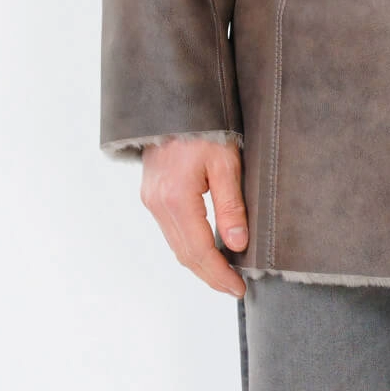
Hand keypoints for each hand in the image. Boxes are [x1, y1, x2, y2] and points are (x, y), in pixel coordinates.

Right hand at [141, 137, 249, 299]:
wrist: (174, 102)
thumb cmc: (204, 126)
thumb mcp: (226, 162)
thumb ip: (231, 206)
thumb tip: (237, 244)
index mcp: (175, 198)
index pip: (199, 251)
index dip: (219, 274)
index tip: (238, 288)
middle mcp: (158, 203)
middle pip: (184, 254)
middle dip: (210, 276)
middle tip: (234, 288)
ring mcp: (151, 199)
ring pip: (176, 245)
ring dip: (199, 264)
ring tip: (225, 275)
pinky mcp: (152, 194)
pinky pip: (171, 231)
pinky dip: (190, 246)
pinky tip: (208, 250)